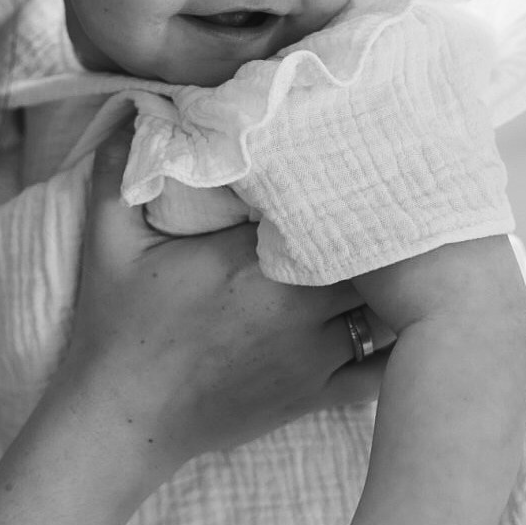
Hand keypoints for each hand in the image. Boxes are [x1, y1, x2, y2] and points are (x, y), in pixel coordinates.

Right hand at [56, 119, 389, 478]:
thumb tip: (132, 104)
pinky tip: (417, 322)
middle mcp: (294, 306)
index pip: (326, 210)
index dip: (351, 183)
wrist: (124, 420)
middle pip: (373, 256)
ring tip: (418, 250)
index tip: (361, 157)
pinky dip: (403, 348)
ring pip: (387, 310)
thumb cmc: (117, 326)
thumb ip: (119, 169)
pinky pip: (381, 371)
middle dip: (387, 227)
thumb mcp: (107, 240)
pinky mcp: (316, 394)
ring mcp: (311, 354)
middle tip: (404, 194)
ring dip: (401, 282)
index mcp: (252, 260)